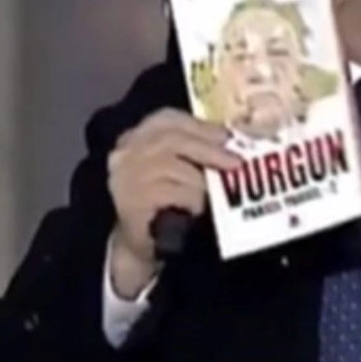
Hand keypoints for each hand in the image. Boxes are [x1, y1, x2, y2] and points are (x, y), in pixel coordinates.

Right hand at [106, 108, 240, 296]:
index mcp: (136, 135)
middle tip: (235, 162)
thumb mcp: (178, 166)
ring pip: (171, 165)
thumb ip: (196, 148)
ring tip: (216, 192)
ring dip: (200, 179)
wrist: (142, 242)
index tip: (226, 135)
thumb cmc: (167, 200)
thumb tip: (233, 137)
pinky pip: (171, 193)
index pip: (166, 118)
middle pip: (170, 139)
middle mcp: (125, 152)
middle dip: (208, 148)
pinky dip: (192, 198)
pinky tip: (199, 208)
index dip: (199, 126)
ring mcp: (125, 176)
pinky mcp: (131, 201)